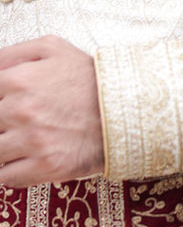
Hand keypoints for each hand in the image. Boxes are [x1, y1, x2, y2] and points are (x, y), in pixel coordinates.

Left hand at [0, 36, 103, 186]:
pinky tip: (26, 159)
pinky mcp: (46, 166)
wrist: (127, 106)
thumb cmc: (89, 77)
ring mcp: (33, 141)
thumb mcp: (52, 48)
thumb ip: (11, 54)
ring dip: (6, 147)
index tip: (7, 106)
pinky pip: (6, 177)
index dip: (0, 100)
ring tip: (25, 140)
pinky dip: (12, 170)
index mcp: (19, 80)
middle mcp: (21, 111)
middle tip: (22, 121)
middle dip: (4, 123)